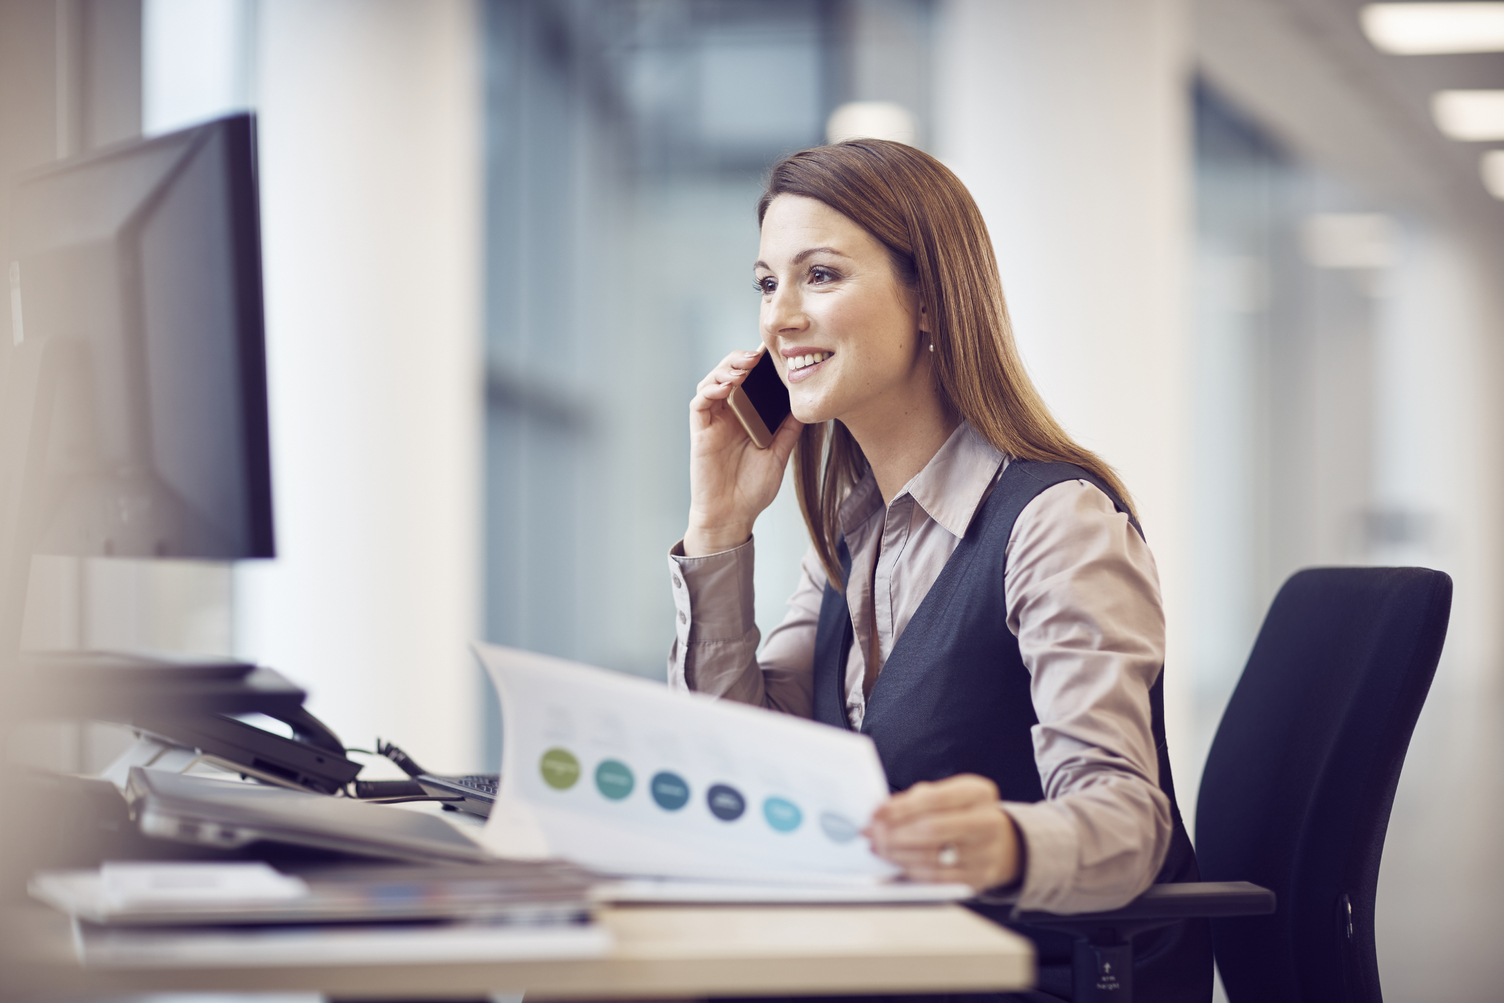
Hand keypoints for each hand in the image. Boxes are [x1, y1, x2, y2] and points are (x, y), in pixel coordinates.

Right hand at [683, 347, 801, 555]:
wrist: (732, 517)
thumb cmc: (753, 490)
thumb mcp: (779, 455)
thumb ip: (788, 430)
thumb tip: (806, 406)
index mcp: (747, 417)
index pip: (750, 382)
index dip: (758, 365)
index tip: (775, 353)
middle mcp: (728, 415)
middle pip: (729, 375)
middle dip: (741, 360)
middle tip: (758, 355)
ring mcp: (713, 422)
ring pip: (712, 382)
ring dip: (726, 369)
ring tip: (744, 365)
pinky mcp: (700, 432)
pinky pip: (700, 402)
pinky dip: (711, 389)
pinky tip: (726, 386)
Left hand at [865, 774, 1021, 890]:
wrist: (998, 841)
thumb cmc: (962, 812)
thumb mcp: (948, 794)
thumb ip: (918, 799)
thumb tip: (882, 812)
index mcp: (978, 793)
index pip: (935, 799)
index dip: (901, 807)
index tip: (875, 813)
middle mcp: (987, 822)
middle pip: (932, 830)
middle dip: (894, 833)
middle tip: (871, 833)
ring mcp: (985, 854)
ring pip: (931, 857)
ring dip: (897, 853)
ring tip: (878, 846)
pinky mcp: (977, 878)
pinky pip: (936, 877)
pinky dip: (910, 869)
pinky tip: (896, 861)